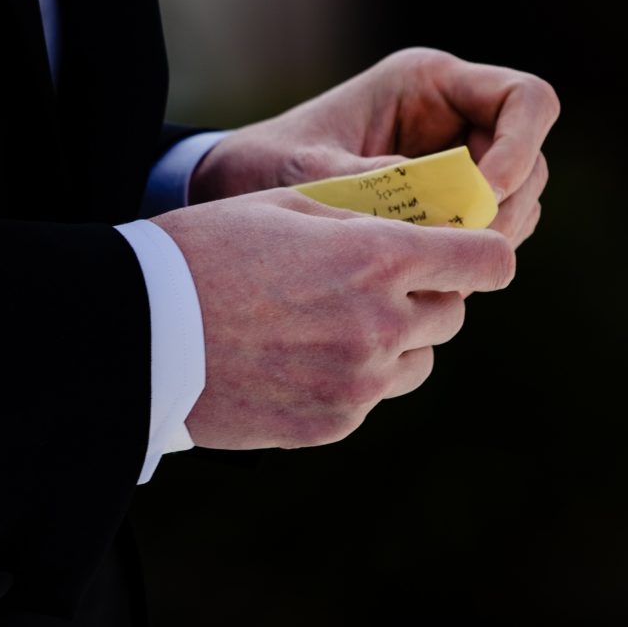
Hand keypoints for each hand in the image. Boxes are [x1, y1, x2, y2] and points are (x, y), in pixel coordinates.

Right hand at [155, 189, 515, 448]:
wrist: (140, 331)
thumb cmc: (207, 250)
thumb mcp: (290, 205)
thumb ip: (369, 217)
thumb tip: (423, 227)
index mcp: (379, 258)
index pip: (487, 262)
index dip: (485, 255)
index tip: (475, 255)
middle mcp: (382, 325)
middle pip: (452, 312)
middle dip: (427, 294)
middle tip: (376, 281)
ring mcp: (359, 381)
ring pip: (418, 360)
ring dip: (398, 340)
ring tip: (334, 320)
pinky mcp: (332, 421)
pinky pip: (372, 397)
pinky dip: (354, 377)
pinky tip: (301, 355)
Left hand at [190, 47, 559, 245]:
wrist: (234, 191)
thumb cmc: (260, 164)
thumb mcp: (298, 169)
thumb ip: (354, 181)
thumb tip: (421, 202)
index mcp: (428, 83)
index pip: (526, 100)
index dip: (522, 146)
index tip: (486, 195)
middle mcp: (454, 118)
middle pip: (530, 158)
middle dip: (507, 206)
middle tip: (463, 250)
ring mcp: (455, 163)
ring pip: (517, 202)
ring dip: (493, 236)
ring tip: (439, 269)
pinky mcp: (445, 209)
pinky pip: (486, 233)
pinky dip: (470, 256)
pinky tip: (427, 279)